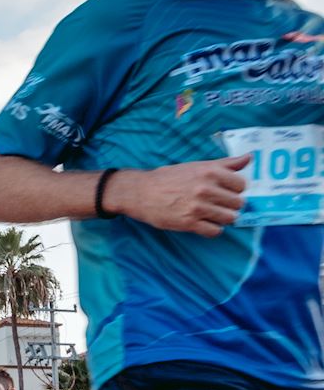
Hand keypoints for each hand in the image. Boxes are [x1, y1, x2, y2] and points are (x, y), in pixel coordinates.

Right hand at [110, 156, 247, 237]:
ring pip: (229, 218)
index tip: (228, 191)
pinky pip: (214, 231)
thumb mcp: (197, 166)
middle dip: (231, 205)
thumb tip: (250, 157)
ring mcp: (198, 207)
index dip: (236, 189)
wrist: (140, 192)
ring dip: (223, 218)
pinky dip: (213, 230)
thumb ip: (225, 163)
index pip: (241, 184)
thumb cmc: (169, 178)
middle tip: (219, 204)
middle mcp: (206, 189)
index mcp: (210, 172)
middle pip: (238, 203)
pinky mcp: (189, 223)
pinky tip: (206, 224)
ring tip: (213, 215)